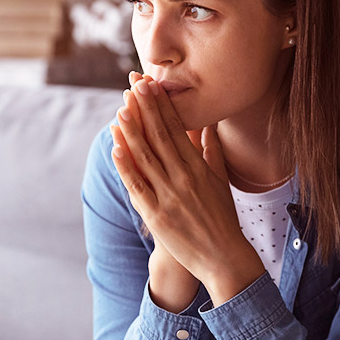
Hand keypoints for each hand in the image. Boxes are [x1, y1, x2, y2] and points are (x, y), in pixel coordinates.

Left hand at [111, 73, 264, 305]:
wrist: (223, 256)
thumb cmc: (223, 217)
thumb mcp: (221, 179)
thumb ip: (212, 151)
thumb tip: (210, 126)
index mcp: (199, 166)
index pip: (178, 129)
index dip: (162, 106)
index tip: (152, 85)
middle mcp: (184, 177)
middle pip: (161, 136)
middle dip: (146, 109)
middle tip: (135, 84)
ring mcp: (169, 195)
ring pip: (146, 157)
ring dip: (132, 131)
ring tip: (121, 108)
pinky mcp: (156, 214)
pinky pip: (138, 186)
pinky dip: (126, 166)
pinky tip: (116, 148)